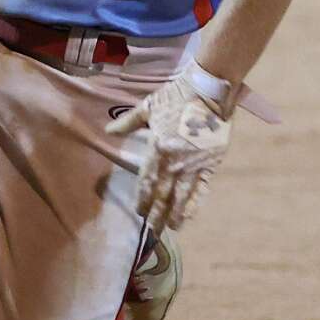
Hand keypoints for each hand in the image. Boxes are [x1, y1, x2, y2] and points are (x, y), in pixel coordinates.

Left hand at [107, 68, 235, 231]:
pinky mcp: (211, 163)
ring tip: (171, 228)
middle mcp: (176, 161)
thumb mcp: (148, 107)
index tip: (139, 211)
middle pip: (164, 193)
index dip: (143, 198)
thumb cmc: (176, 96)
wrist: (208, 91)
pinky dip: (196, 202)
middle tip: (153, 228)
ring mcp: (195, 164)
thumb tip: (108, 131)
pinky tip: (191, 214)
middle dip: (157, 212)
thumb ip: (128, 123)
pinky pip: (202, 187)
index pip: (147, 180)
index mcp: (158, 148)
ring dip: (176, 214)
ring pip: (183, 195)